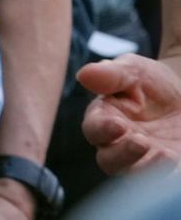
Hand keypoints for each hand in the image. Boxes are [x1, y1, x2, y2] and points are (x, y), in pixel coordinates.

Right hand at [80, 54, 180, 175]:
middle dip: (123, 154)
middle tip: (141, 141)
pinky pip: (162, 183)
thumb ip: (111, 74)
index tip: (118, 124)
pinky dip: (166, 178)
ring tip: (167, 155)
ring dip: (147, 169)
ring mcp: (144, 161)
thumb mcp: (134, 71)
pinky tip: (175, 162)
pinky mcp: (168, 171)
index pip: (94, 129)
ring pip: (134, 176)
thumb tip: (82, 75)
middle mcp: (119, 144)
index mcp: (104, 118)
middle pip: (109, 161)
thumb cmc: (152, 83)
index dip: (102, 129)